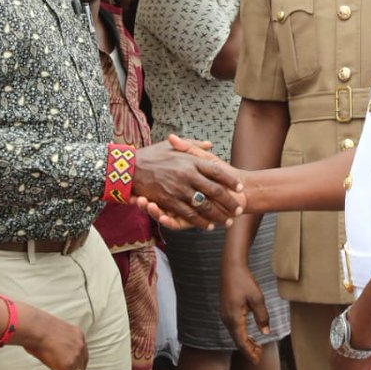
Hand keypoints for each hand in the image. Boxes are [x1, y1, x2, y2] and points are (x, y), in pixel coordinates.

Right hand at [16, 304, 88, 369]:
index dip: (77, 364)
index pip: (82, 353)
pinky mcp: (67, 366)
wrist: (34, 327)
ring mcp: (75, 356)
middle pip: (81, 365)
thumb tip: (52, 349)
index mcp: (77, 334)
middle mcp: (80, 345)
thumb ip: (58, 341)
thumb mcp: (54, 331)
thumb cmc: (37, 327)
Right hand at [130, 136, 244, 230]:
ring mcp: (179, 189)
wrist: (130, 167)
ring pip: (205, 206)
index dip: (230, 180)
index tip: (240, 187)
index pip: (217, 171)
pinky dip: (201, 222)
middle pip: (215, 191)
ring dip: (218, 215)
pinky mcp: (169, 201)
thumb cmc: (152, 155)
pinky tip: (209, 226)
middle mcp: (187, 175)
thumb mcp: (173, 146)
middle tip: (239, 208)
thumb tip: (209, 144)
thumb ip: (193, 146)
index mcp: (191, 161)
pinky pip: (189, 214)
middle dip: (230, 202)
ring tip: (228, 221)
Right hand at [220, 257, 269, 363]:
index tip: (257, 361)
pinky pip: (233, 327)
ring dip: (245, 342)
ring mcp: (224, 314)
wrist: (231, 267)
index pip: (242, 341)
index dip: (250, 352)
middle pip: (237, 340)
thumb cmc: (244, 281)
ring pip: (235, 334)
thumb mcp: (257, 299)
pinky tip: (249, 335)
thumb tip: (265, 332)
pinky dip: (241, 334)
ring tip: (257, 348)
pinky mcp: (226, 310)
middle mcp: (226, 318)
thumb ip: (262, 316)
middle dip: (248, 349)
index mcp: (234, 318)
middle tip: (259, 357)